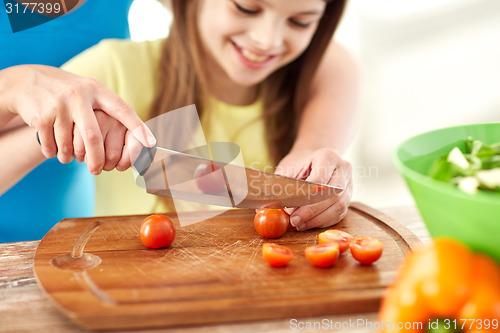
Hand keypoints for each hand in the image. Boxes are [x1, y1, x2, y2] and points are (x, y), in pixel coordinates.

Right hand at [0, 65, 154, 174]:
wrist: (26, 81)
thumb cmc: (69, 95)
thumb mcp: (90, 93)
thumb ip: (109, 110)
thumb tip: (133, 138)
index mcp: (97, 90)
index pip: (123, 110)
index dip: (137, 128)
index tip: (150, 144)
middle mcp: (80, 95)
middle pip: (93, 137)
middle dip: (97, 159)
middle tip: (97, 171)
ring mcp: (60, 105)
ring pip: (70, 146)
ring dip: (71, 158)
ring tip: (69, 157)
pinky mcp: (42, 116)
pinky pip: (53, 147)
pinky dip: (55, 154)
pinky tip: (55, 150)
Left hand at [275, 148, 352, 230]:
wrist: (313, 162)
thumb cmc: (298, 165)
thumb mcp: (288, 168)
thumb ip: (283, 184)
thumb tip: (270, 204)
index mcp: (328, 156)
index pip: (320, 179)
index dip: (305, 195)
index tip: (290, 207)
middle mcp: (343, 169)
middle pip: (332, 194)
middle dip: (311, 210)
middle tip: (293, 220)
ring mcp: (349, 184)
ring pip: (338, 206)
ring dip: (317, 219)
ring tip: (298, 224)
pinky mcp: (348, 198)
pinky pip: (339, 214)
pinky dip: (322, 222)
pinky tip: (307, 224)